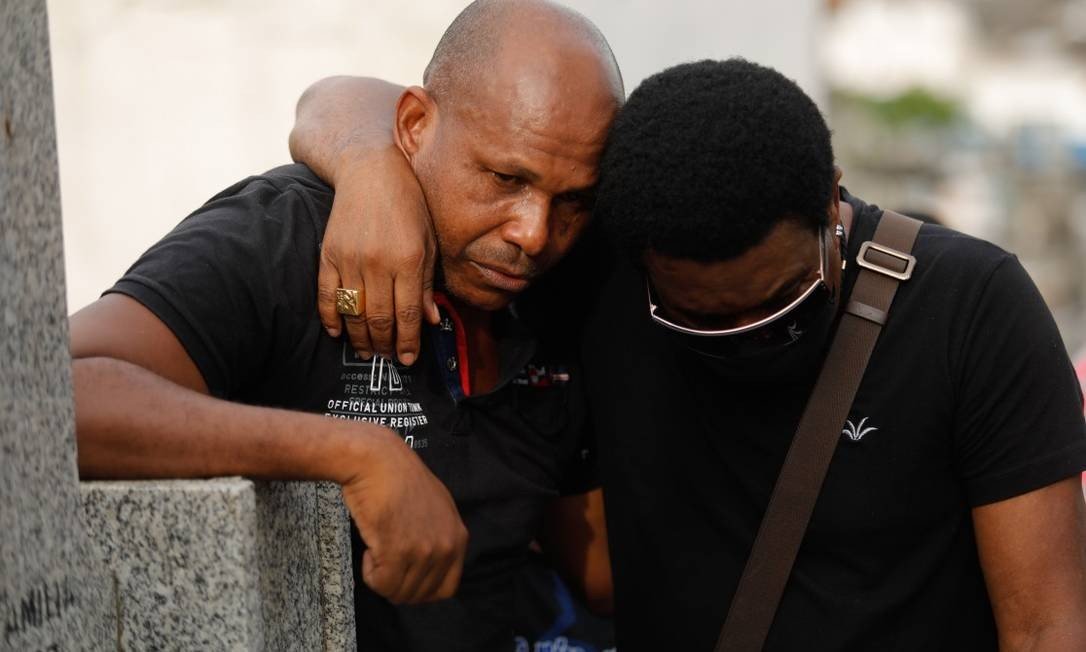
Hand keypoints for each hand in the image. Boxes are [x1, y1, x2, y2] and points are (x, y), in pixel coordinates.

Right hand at [318, 146, 439, 364]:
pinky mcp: (328, 254)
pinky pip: (326, 295)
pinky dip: (330, 317)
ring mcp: (350, 259)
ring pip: (353, 312)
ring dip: (360, 338)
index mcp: (408, 260)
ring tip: (367, 352)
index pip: (407, 314)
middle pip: (379, 318)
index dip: (407, 341)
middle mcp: (378, 263)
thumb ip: (426, 283)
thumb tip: (430, 321)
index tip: (408, 359)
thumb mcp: (428, 242)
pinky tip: (337, 333)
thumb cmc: (409, 206)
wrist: (371, 172)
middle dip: (385, 344)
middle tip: (387, 359)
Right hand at [340, 427, 467, 603]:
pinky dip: (370, 573)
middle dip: (398, 584)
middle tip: (384, 560)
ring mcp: (424, 550)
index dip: (421, 589)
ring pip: (399, 592)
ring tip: (377, 548)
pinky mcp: (398, 552)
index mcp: (458, 537)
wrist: (376, 460)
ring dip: (382, 577)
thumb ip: (438, 536)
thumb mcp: (436, 507)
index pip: (446, 588)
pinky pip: (382, 584)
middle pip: (420, 595)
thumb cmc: (398, 479)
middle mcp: (446, 546)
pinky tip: (370, 549)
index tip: (405, 578)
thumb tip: (428, 567)